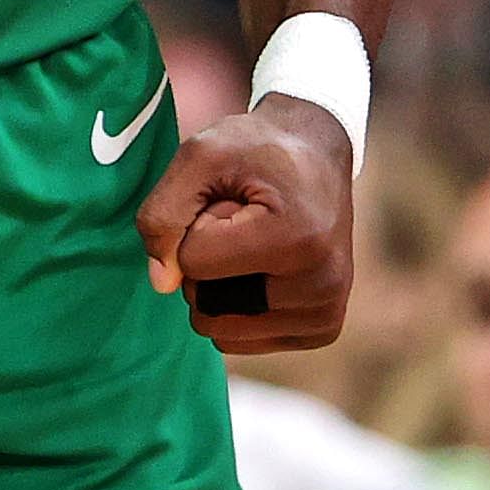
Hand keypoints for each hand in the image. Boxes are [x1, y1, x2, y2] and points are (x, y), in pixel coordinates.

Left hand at [136, 99, 352, 352]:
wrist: (317, 150)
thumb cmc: (256, 149)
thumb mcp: (199, 156)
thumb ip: (162, 215)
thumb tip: (162, 284)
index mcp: (297, 238)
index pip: (194, 263)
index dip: (196, 226)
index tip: (230, 198)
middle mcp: (323, 283)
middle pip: (206, 306)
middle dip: (206, 263)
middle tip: (244, 220)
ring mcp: (327, 311)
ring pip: (221, 331)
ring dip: (221, 286)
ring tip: (255, 242)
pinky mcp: (324, 328)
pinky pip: (241, 340)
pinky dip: (238, 308)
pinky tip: (266, 268)